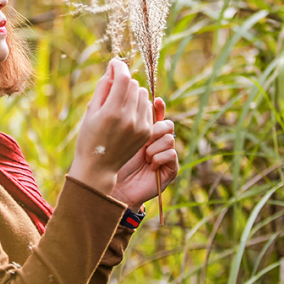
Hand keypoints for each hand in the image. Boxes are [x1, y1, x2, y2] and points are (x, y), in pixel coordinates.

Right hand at [68, 59, 153, 196]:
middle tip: (114, 88)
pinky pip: (147, 108)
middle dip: (124, 81)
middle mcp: (129, 118)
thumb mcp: (91, 110)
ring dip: (132, 93)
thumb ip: (103, 87)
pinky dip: (139, 106)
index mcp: (111, 112)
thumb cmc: (89, 136)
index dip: (119, 67)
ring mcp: (140, 126)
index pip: (124, 78)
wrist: (99, 166)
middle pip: (134, 84)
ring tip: (120, 103)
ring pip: (143, 94)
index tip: (115, 64)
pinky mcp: (147, 132)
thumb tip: (113, 68)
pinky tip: (128, 114)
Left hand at [110, 97, 177, 211]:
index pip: (157, 114)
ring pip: (169, 138)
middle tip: (145, 138)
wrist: (115, 188)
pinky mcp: (170, 169)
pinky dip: (159, 157)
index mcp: (145, 132)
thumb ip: (123, 116)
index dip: (159, 107)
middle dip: (155, 128)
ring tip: (144, 155)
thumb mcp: (115, 135)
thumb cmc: (112, 162)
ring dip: (155, 146)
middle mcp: (157, 143)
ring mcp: (165, 156)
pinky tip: (149, 164)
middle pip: (167, 123)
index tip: (156, 101)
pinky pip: (172, 153)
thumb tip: (128, 95)